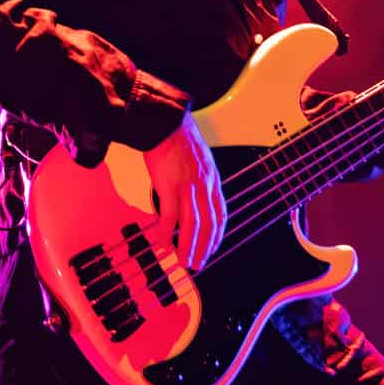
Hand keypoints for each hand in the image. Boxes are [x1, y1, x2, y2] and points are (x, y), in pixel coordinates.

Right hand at [144, 115, 225, 270]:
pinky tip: (162, 242)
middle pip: (209, 224)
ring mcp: (187, 187)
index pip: (220, 213)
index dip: (217, 234)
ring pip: (192, 225)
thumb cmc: (176, 135)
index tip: (212, 247)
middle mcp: (204, 185)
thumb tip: (192, 191)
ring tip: (184, 260)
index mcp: (212, 179)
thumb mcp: (198, 157)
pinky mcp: (169, 186)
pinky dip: (167, 232)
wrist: (164, 121)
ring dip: (188, 246)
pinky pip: (170, 216)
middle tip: (198, 263)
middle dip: (204, 247)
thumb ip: (198, 176)